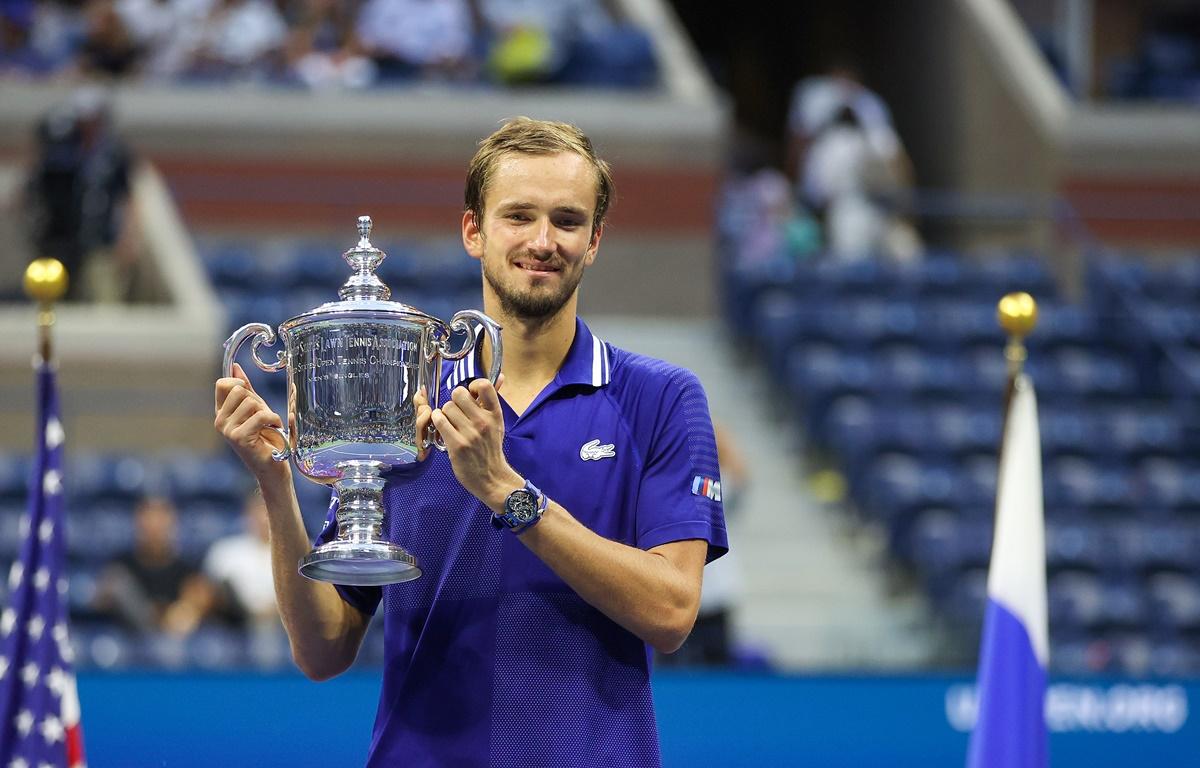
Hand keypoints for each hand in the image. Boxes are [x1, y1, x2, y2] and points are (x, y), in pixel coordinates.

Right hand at [214, 363, 288, 479]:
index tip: (252, 397)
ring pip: (251, 403)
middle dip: (258, 401)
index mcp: (221, 412)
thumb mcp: (257, 408)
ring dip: (268, 413)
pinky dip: (273, 421)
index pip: (222, 384)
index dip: (240, 384)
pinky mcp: (239, 438)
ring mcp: (227, 430)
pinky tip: (273, 431)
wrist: (273, 468)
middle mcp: (220, 421)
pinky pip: (261, 416)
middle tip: (263, 418)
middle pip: (239, 390)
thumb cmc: (267, 438)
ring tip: (268, 427)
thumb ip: (246, 389)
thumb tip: (236, 367)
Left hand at [415, 374, 504, 461]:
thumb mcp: (497, 422)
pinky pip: (439, 421)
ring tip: (450, 423)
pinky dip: (437, 422)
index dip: (472, 386)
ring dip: (444, 414)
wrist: (491, 477)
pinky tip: (442, 428)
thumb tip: (500, 376)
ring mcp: (470, 433)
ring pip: (446, 407)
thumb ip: (493, 400)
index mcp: (495, 414)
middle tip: (457, 412)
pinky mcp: (457, 445)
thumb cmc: (491, 448)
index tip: (470, 396)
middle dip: (454, 401)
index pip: (484, 385)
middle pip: (458, 393)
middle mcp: (483, 421)